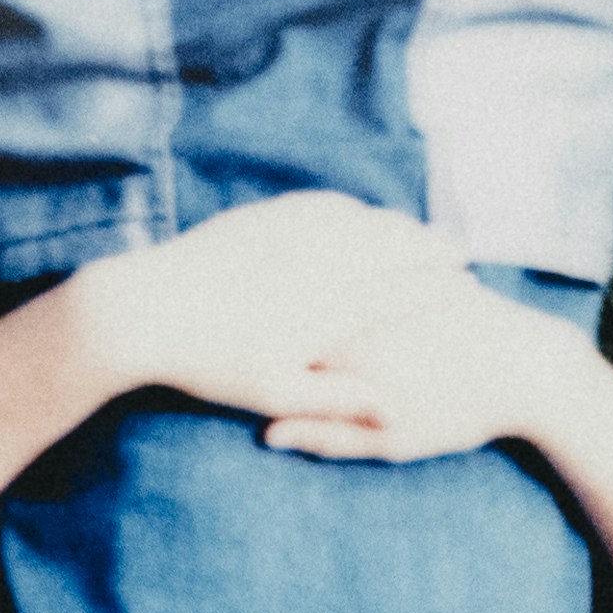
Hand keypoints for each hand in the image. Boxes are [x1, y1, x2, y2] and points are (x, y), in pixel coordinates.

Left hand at [79, 188, 469, 417]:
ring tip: (422, 233)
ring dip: (396, 225)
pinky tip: (361, 215)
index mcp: (330, 310)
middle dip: (429, 249)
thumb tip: (386, 406)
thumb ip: (335, 402)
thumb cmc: (213, 363)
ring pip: (362, 222)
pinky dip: (351, 210)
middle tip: (459, 253)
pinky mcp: (265, 218)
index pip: (402, 291)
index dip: (438, 286)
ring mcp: (291, 234)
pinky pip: (322, 207)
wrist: (146, 308)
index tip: (467, 286)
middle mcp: (317, 264)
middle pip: (391, 248)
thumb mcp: (277, 394)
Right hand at [243, 257, 588, 467]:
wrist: (530, 369)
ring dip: (320, 276)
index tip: (267, 371)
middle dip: (286, 312)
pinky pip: (369, 247)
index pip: (278, 350)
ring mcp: (380, 276)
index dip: (266, 359)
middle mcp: (355, 308)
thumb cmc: (458, 414)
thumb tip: (271, 437)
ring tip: (335, 323)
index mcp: (342, 355)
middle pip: (298, 302)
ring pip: (333, 267)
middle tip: (286, 338)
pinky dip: (358, 258)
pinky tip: (360, 277)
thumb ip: (329, 435)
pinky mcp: (405, 255)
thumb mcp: (391, 441)